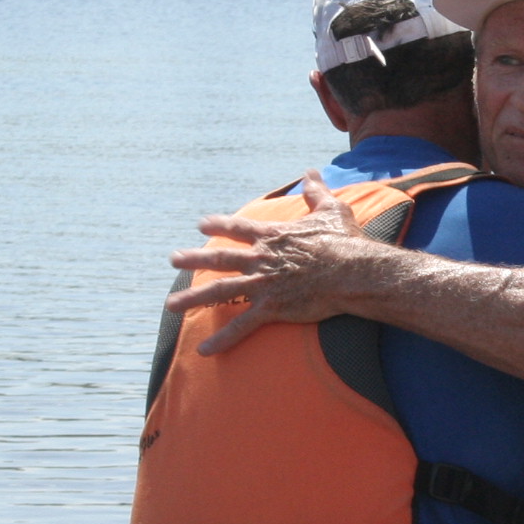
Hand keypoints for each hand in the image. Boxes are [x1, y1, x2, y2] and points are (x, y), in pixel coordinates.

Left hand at [167, 172, 374, 353]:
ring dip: (193, 299)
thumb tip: (311, 172)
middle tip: (173, 259)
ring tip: (171, 305)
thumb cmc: (345, 241)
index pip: (238, 228)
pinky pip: (241, 325)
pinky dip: (222, 339)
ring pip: (220, 291)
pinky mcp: (271, 308)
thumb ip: (316, 192)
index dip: (219, 225)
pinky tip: (204, 351)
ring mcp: (263, 284)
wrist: (352, 271)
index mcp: (272, 236)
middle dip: (193, 259)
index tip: (201, 225)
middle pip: (220, 258)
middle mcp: (261, 258)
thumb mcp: (331, 209)